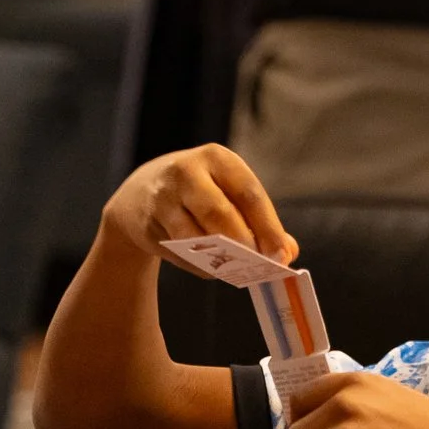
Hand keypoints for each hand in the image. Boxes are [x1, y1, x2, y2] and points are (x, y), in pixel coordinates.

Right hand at [101, 144, 296, 269]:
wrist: (140, 195)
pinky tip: (212, 268)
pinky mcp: (148, 224)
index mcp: (217, 158)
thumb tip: (288, 252)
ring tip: (239, 270)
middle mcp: (187, 171)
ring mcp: (164, 197)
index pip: (249, 193)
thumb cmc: (199, 195)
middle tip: (261, 265)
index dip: (268, 226)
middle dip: (244, 243)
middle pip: (220, 213)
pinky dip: (200, 265)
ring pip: (196, 236)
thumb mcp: (228, 193)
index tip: (282, 254)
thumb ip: (259, 221)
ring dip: (221, 258)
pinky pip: (180, 252)